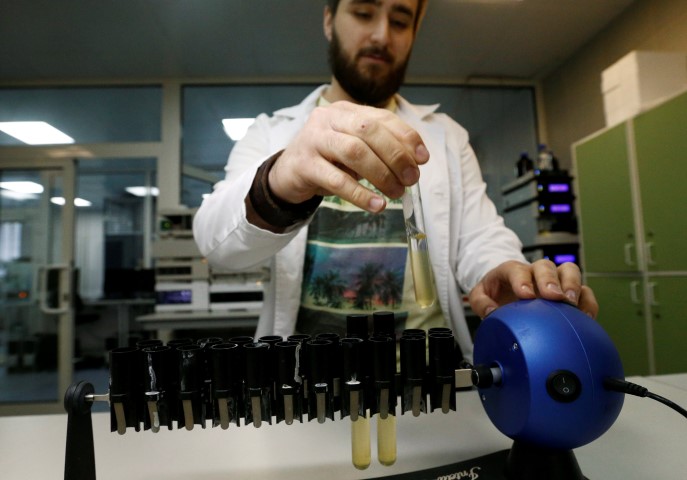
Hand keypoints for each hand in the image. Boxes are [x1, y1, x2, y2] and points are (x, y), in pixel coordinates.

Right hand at [268, 101, 429, 212]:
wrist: (287, 173)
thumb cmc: (327, 160)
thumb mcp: (354, 149)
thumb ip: (379, 149)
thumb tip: (414, 163)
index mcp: (345, 110)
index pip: (381, 117)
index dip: (406, 137)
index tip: (423, 158)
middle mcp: (328, 118)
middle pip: (369, 131)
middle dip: (396, 156)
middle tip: (411, 179)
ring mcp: (314, 139)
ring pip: (354, 152)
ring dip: (381, 174)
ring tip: (396, 192)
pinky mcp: (304, 164)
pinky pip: (337, 180)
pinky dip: (360, 194)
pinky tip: (376, 205)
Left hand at [468, 259, 598, 318]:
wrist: (507, 292)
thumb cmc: (496, 293)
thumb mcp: (480, 296)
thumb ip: (480, 302)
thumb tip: (491, 312)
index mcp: (512, 271)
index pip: (517, 270)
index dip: (523, 280)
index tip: (525, 295)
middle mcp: (535, 272)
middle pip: (546, 266)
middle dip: (550, 280)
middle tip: (553, 296)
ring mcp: (555, 280)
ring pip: (569, 271)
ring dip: (572, 285)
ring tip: (571, 303)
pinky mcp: (569, 292)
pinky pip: (584, 292)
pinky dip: (587, 302)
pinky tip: (585, 317)